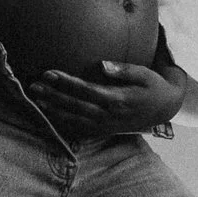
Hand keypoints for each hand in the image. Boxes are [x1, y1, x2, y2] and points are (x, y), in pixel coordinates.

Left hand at [31, 57, 185, 138]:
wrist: (165, 109)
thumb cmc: (153, 86)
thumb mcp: (144, 74)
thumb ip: (123, 70)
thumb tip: (102, 65)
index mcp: (117, 99)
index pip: (85, 90)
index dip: (65, 82)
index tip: (49, 72)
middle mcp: (109, 115)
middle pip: (75, 106)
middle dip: (52, 96)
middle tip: (33, 86)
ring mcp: (106, 125)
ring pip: (74, 120)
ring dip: (54, 111)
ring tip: (36, 100)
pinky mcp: (104, 131)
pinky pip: (81, 130)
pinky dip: (64, 125)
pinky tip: (50, 118)